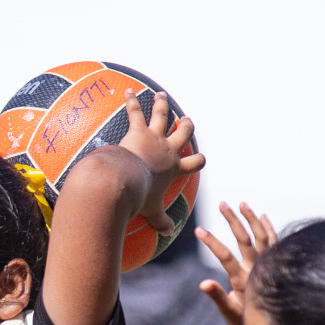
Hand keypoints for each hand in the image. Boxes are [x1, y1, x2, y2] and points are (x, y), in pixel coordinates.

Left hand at [115, 90, 204, 233]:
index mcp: (174, 169)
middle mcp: (168, 150)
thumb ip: (161, 222)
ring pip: (162, 116)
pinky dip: (131, 101)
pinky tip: (128, 92)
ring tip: (161, 96)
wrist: (126, 182)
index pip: (195, 163)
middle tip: (186, 120)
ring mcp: (154, 138)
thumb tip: (168, 233)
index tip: (199, 158)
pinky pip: (135, 112)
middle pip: (184, 133)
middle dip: (186, 125)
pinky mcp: (138, 131)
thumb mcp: (152, 212)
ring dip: (162, 105)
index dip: (198, 160)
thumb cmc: (139, 198)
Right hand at [196, 202, 276, 324]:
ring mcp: (268, 265)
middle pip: (245, 239)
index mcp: (242, 280)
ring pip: (262, 236)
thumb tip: (203, 283)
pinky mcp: (275, 264)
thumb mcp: (229, 312)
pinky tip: (262, 216)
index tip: (198, 230)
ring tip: (242, 203)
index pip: (225, 256)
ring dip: (252, 218)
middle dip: (233, 220)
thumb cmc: (246, 321)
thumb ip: (217, 296)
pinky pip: (275, 242)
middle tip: (222, 204)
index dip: (211, 242)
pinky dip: (269, 228)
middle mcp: (257, 269)